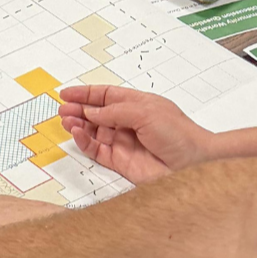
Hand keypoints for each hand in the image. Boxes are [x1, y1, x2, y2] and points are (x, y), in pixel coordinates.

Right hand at [57, 85, 215, 183]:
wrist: (193, 164)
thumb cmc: (178, 134)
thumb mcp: (144, 112)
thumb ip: (114, 111)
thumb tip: (91, 112)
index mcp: (137, 104)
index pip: (106, 96)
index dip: (86, 94)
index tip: (67, 93)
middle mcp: (128, 122)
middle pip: (96, 113)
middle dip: (78, 109)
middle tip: (63, 108)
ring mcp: (124, 142)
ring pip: (93, 132)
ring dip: (79, 125)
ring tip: (66, 120)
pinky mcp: (121, 161)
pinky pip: (96, 150)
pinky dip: (84, 142)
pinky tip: (77, 134)